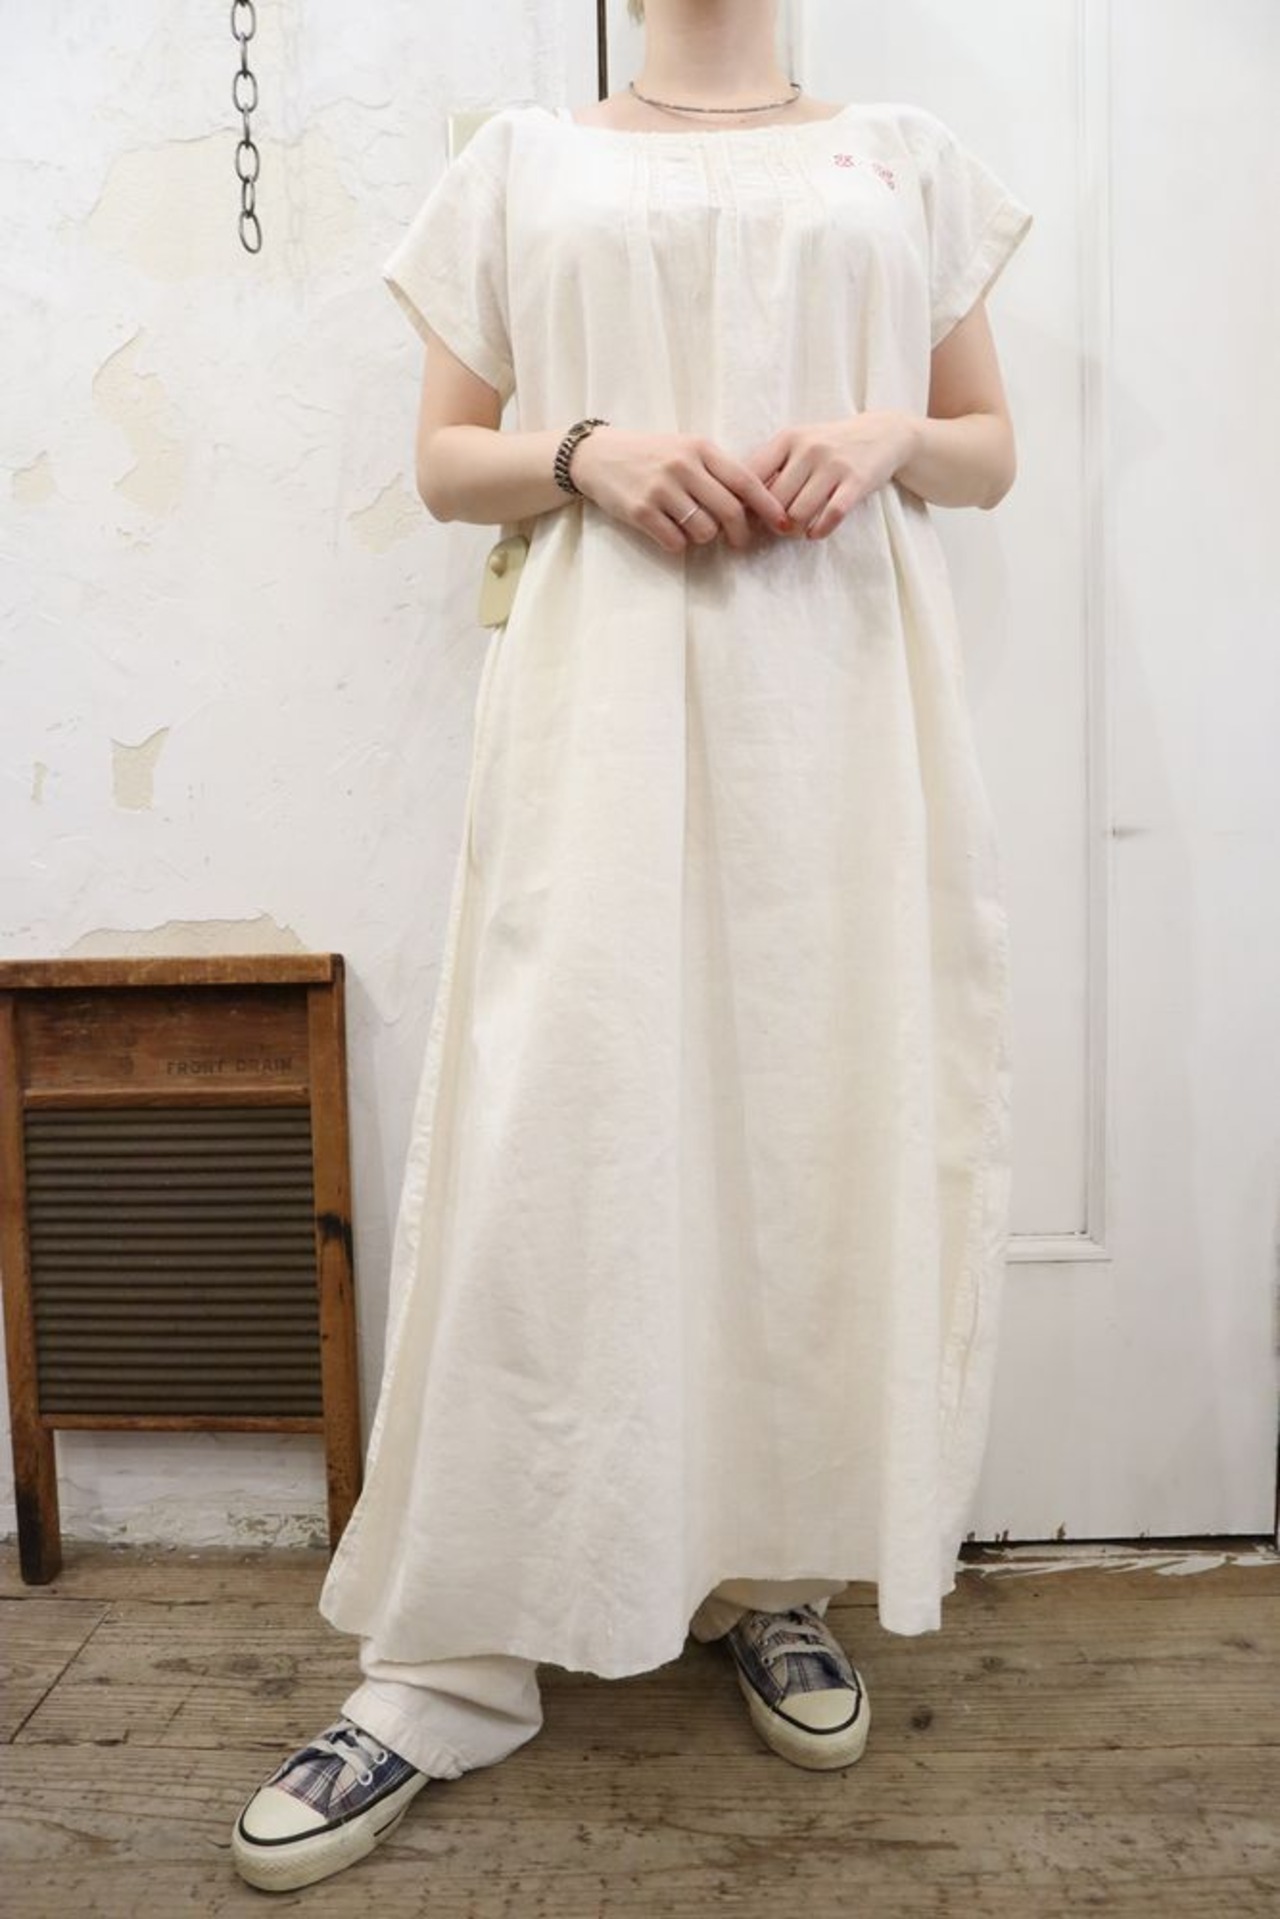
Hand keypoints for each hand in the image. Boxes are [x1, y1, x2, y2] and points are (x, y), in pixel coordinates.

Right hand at [568, 427, 793, 554]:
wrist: (598, 456)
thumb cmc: (651, 455)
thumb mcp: (686, 449)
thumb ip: (717, 471)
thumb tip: (753, 505)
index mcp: (701, 449)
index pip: (745, 480)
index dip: (768, 506)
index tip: (783, 523)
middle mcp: (684, 466)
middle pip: (730, 511)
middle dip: (741, 533)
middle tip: (739, 543)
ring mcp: (661, 489)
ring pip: (704, 530)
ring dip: (705, 538)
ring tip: (693, 528)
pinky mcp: (641, 511)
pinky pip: (675, 541)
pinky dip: (678, 544)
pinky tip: (670, 532)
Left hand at [741, 411, 919, 540]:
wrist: (882, 434)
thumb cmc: (829, 445)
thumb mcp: (798, 443)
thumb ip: (771, 466)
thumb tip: (738, 501)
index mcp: (788, 439)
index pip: (752, 476)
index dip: (745, 503)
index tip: (746, 517)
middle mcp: (809, 449)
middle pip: (774, 501)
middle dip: (771, 521)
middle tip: (776, 528)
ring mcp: (834, 465)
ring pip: (799, 513)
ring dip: (794, 530)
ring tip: (796, 531)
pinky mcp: (856, 482)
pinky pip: (830, 516)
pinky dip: (819, 531)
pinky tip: (816, 533)